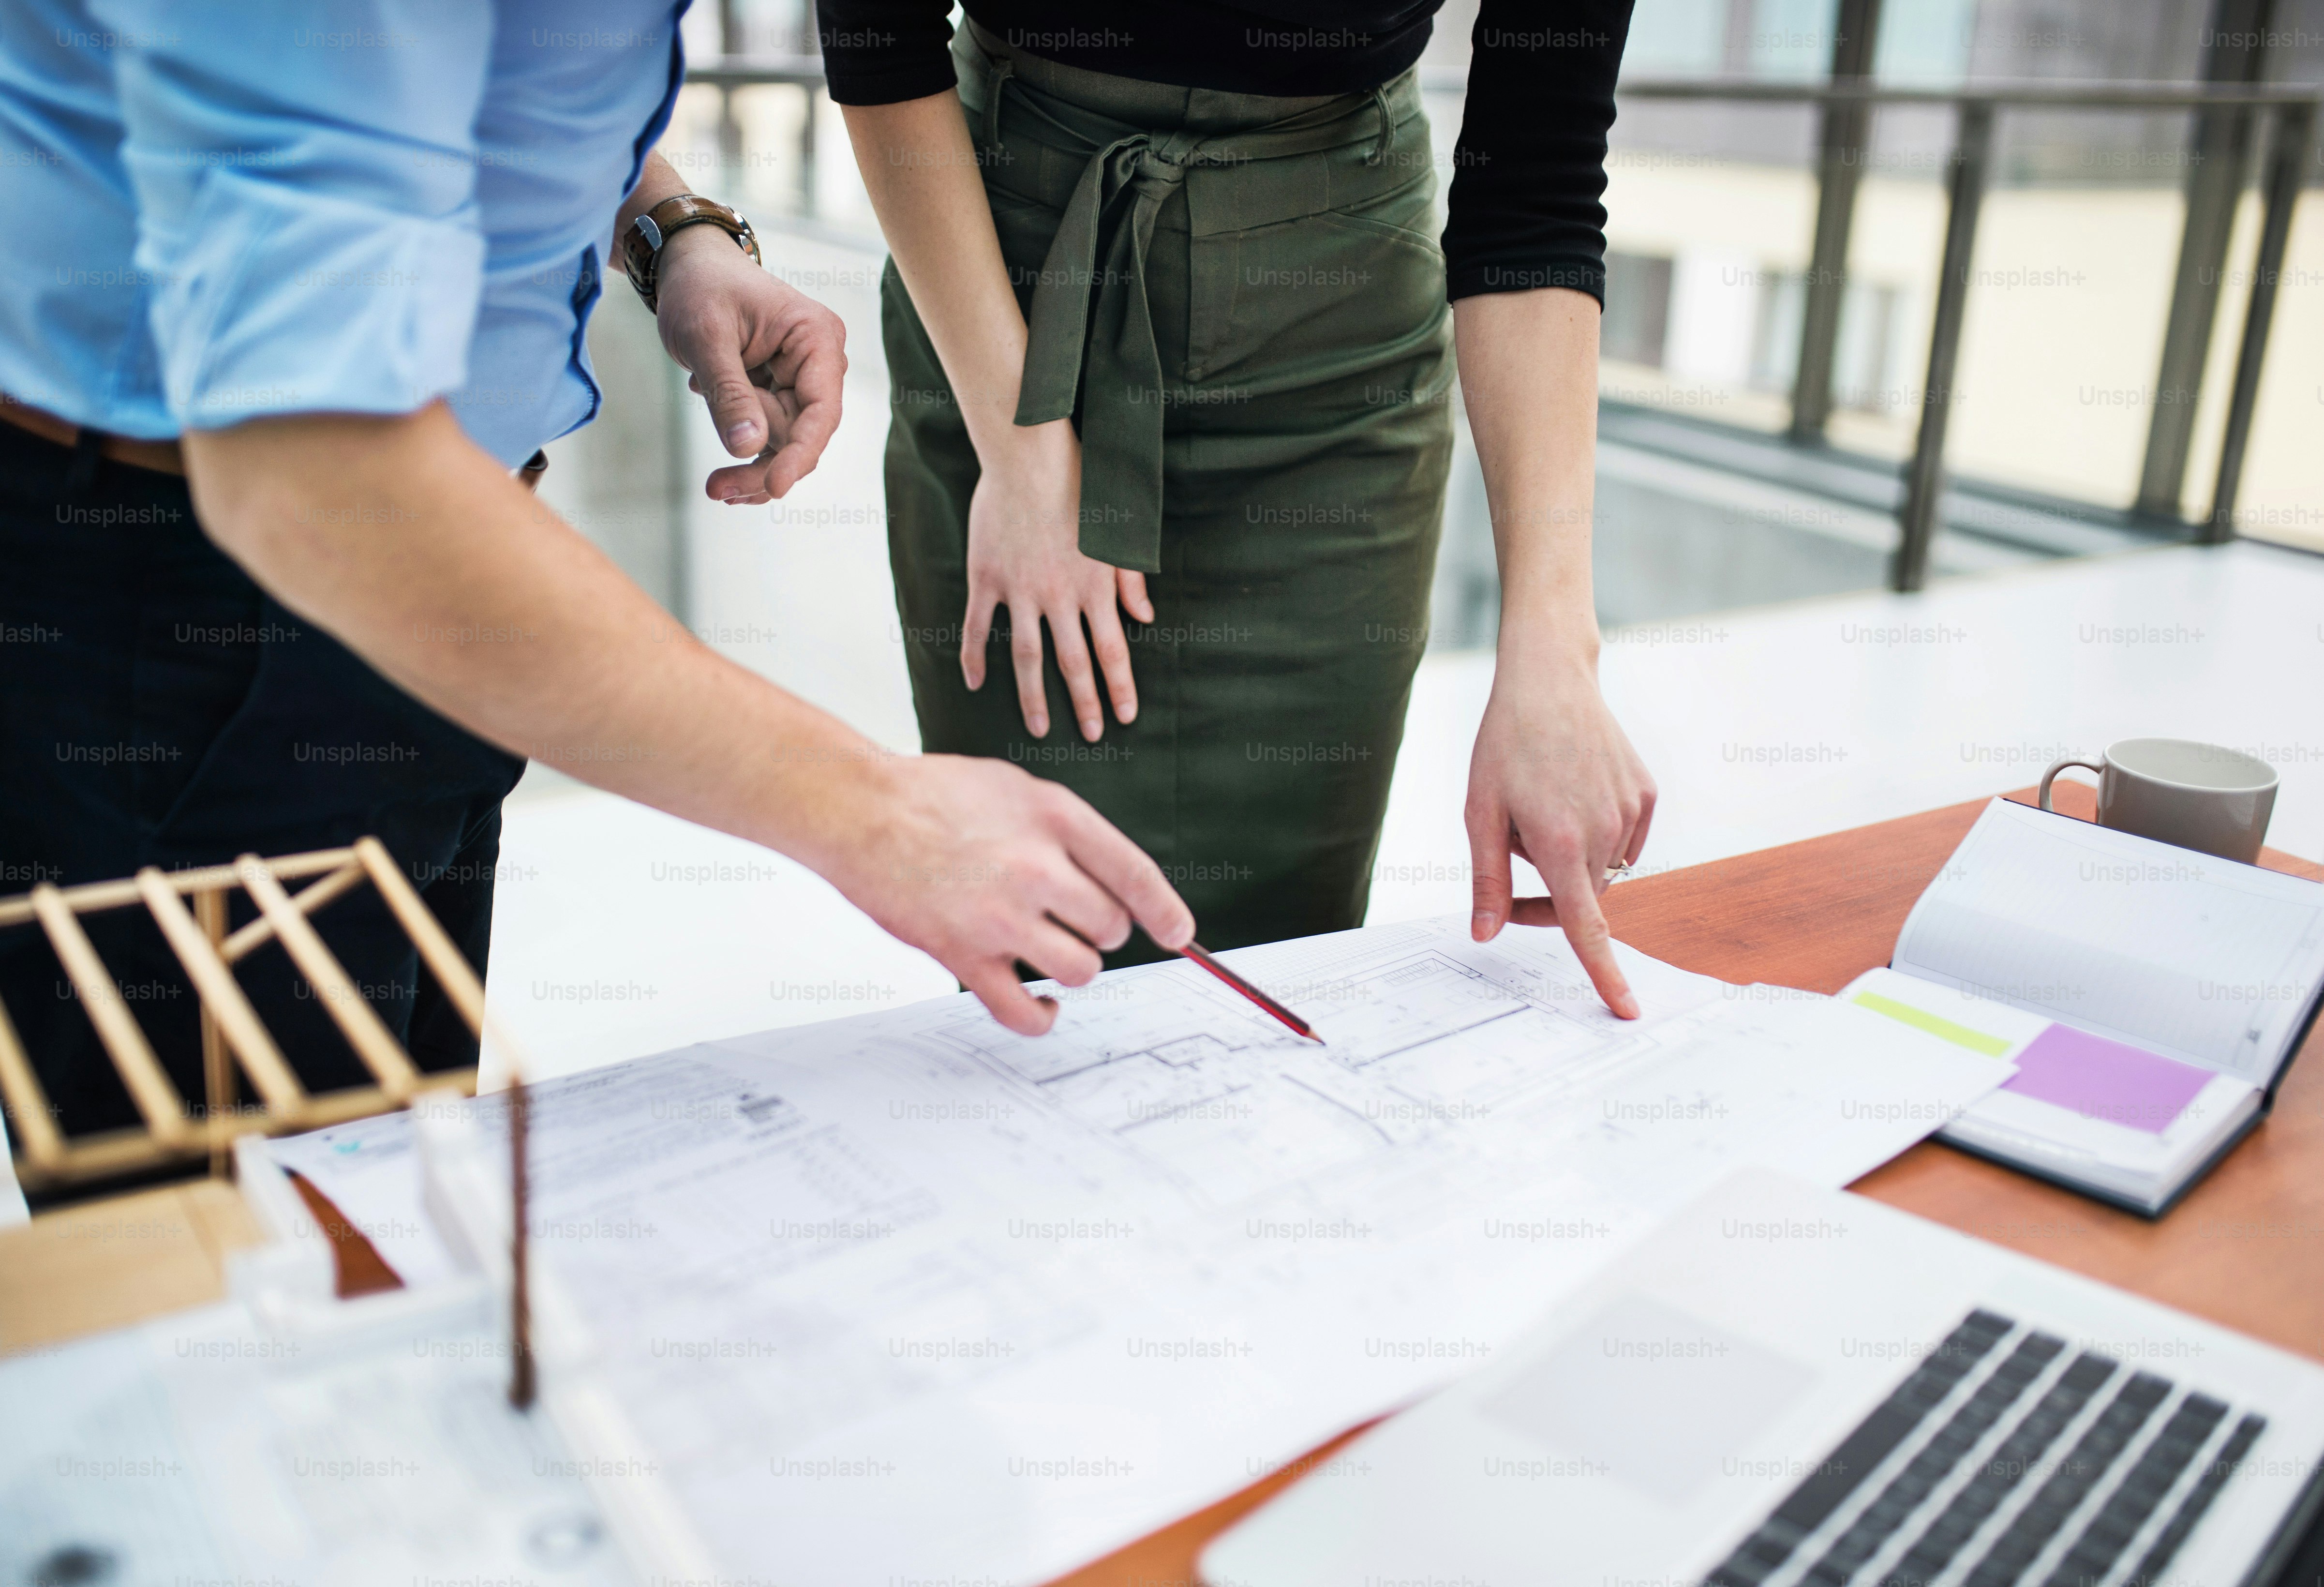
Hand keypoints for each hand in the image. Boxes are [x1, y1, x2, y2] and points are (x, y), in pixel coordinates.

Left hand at [653, 224, 846, 503]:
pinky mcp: (780, 391)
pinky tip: (723, 469)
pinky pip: (771, 435)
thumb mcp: (705, 337)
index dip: (800, 454)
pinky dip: (747, 452)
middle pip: (803, 435)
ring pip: (786, 442)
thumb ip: (728, 392)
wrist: (686, 266)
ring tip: (716, 486)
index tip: (775, 486)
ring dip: (752, 467)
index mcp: (815, 338)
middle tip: (718, 491)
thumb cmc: (699, 288)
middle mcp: (819, 362)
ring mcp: (801, 379)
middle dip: (764, 467)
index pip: (819, 411)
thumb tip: (747, 447)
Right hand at [826, 752, 1194, 1033]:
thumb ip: (1065, 830)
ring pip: (1079, 969)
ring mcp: (1002, 917)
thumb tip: (1106, 876)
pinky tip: (1040, 1004)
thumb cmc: (931, 794)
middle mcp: (1037, 869)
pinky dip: (1040, 1017)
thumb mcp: (1016, 788)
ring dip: (1072, 964)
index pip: (1136, 875)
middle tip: (1069, 917)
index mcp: (1055, 819)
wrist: (859, 810)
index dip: (1165, 911)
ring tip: (1048, 947)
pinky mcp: (964, 956)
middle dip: (1099, 928)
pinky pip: (1023, 1012)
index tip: (1178, 933)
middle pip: (1110, 926)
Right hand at [961, 423, 1151, 741]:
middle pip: (1073, 663)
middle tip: (1093, 736)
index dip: (1120, 687)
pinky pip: (976, 628)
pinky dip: (974, 658)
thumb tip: (1145, 617)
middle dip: (1085, 704)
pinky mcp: (986, 578)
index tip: (1126, 716)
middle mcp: (1059, 597)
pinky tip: (976, 685)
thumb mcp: (1119, 531)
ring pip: (1027, 657)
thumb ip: (1131, 579)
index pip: (1113, 650)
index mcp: (1095, 587)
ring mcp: (1019, 591)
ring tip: (1039, 729)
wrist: (1029, 456)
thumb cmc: (1081, 484)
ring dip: (1033, 697)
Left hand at [1464, 646, 1656, 1018]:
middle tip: (1508, 859)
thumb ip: (1486, 879)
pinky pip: (1623, 838)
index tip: (1625, 1008)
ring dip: (1572, 858)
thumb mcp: (1479, 812)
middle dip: (1549, 896)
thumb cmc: (1504, 745)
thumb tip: (1485, 935)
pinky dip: (1596, 833)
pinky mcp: (1645, 794)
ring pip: (1603, 868)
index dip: (1604, 972)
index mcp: (1559, 842)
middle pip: (1584, 898)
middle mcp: (1604, 831)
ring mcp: (1631, 811)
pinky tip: (1571, 793)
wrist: (1549, 680)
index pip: (1586, 925)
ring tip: (1540, 806)